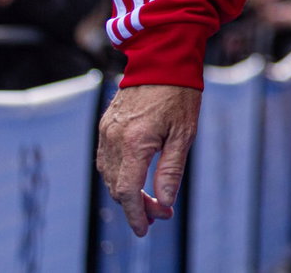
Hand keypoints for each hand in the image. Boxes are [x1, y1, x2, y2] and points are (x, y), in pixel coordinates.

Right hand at [96, 84, 201, 236]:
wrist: (162, 60)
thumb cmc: (180, 95)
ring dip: (126, 191)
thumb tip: (165, 202)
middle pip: (116, 187)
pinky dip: (118, 174)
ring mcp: (106, 131)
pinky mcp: (105, 125)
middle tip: (160, 214)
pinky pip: (106, 159)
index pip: (127, 192)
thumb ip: (171, 170)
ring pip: (108, 175)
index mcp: (134, 143)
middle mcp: (114, 139)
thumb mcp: (184, 134)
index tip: (145, 230)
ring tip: (150, 200)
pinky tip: (135, 177)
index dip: (136, 215)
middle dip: (136, 206)